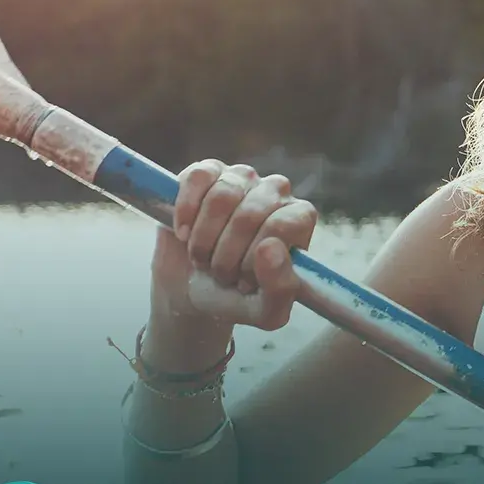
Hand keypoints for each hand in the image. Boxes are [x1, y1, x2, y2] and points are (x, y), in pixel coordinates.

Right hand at [151, 159, 317, 330]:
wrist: (192, 290)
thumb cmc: (237, 297)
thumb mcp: (265, 312)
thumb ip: (280, 289)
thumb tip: (270, 247)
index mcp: (299, 220)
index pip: (284, 225)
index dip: (256, 259)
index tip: (244, 281)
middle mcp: (277, 192)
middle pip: (249, 214)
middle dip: (225, 256)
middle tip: (219, 274)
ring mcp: (243, 177)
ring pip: (222, 197)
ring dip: (203, 239)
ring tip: (202, 257)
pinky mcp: (208, 171)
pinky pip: (198, 177)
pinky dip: (186, 211)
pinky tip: (184, 233)